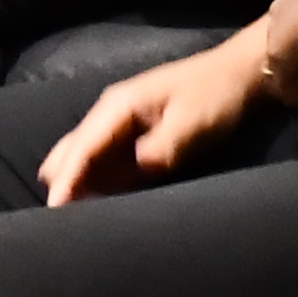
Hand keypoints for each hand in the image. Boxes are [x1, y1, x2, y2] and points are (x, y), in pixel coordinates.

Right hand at [38, 38, 272, 201]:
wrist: (243, 74)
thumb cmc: (217, 95)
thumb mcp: (190, 126)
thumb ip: (159, 151)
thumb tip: (135, 170)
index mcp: (118, 106)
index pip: (81, 148)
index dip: (66, 181)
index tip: (54, 211)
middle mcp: (110, 114)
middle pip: (70, 153)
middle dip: (63, 183)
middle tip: (63, 223)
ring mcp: (120, 124)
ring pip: (83, 159)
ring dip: (78, 184)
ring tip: (74, 220)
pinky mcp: (134, 136)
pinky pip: (104, 162)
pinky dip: (96, 180)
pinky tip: (97, 202)